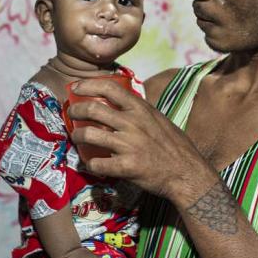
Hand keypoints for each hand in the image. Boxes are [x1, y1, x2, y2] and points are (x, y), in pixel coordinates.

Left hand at [66, 78, 217, 202]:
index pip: (109, 87)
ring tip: (76, 138)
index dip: (87, 84)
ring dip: (77, 136)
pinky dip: (90, 164)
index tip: (75, 88)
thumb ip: (139, 111)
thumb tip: (119, 103)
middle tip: (70, 114)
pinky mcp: (126, 167)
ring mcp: (129, 145)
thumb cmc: (173, 145)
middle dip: (74, 110)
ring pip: (88, 134)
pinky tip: (91, 164)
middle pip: (92, 109)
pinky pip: (97, 163)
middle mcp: (133, 123)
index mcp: (141, 109)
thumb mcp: (158, 119)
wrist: (187, 173)